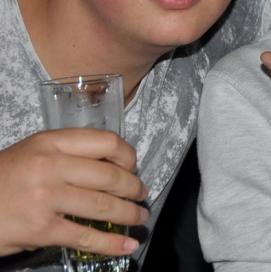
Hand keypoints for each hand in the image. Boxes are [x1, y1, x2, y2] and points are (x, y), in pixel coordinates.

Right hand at [0, 129, 147, 256]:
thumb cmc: (4, 177)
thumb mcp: (35, 151)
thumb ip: (68, 153)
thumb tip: (109, 167)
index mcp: (53, 141)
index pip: (105, 141)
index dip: (127, 155)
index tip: (132, 166)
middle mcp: (52, 165)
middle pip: (109, 175)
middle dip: (133, 187)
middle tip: (142, 194)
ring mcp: (47, 197)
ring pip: (102, 205)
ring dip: (129, 213)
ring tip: (141, 216)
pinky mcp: (41, 229)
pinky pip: (85, 235)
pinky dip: (110, 242)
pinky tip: (127, 244)